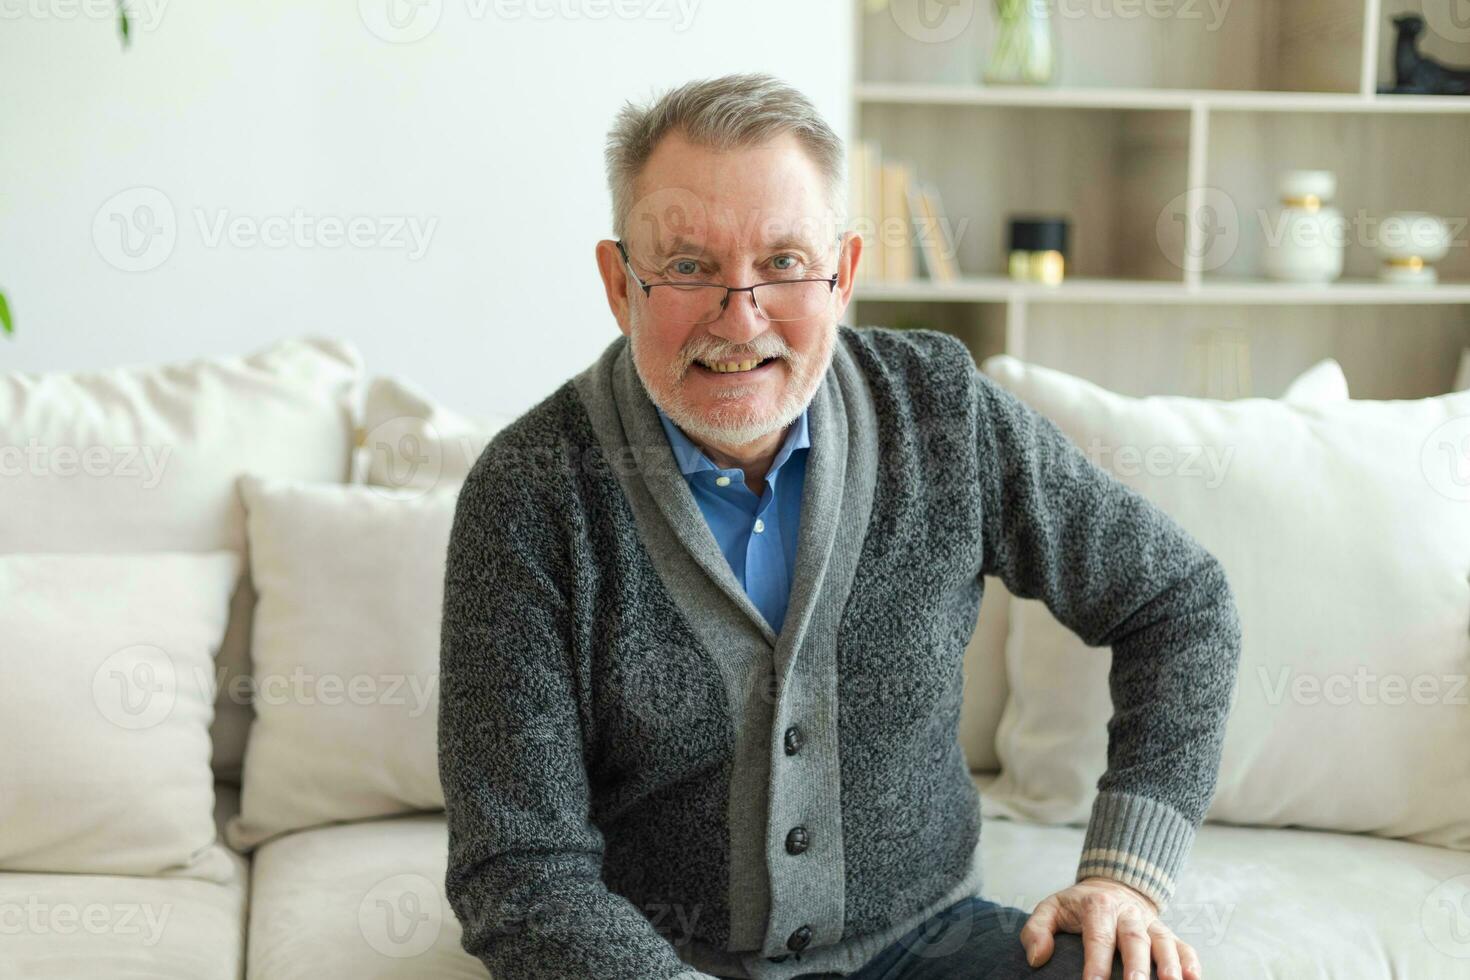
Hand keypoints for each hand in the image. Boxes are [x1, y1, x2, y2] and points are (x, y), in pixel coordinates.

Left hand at [1019, 876, 1200, 979]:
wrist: (1110, 886)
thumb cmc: (1077, 906)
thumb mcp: (1050, 908)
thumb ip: (1036, 930)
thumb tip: (1036, 958)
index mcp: (1097, 907)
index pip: (1097, 937)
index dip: (1096, 963)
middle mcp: (1127, 913)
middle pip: (1134, 940)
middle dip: (1136, 967)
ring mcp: (1150, 923)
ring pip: (1164, 942)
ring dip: (1170, 966)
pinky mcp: (1166, 932)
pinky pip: (1184, 946)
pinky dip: (1191, 962)